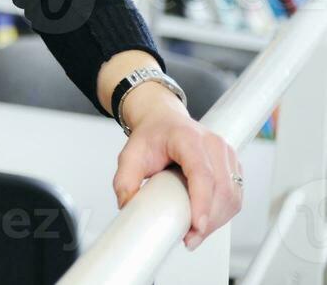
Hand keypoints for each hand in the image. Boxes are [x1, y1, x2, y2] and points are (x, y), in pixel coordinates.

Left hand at [113, 84, 243, 250]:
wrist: (163, 121)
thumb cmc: (151, 136)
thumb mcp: (130, 155)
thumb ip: (124, 181)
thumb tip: (129, 207)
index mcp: (188, 138)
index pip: (202, 173)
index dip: (202, 201)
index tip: (197, 225)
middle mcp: (213, 145)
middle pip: (221, 189)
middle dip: (209, 220)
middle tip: (189, 238)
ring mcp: (227, 155)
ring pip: (232, 196)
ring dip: (217, 220)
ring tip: (196, 233)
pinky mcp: (233, 166)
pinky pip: (236, 196)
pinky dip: (224, 214)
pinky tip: (208, 221)